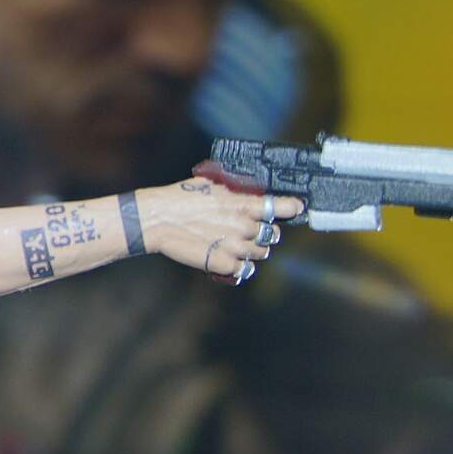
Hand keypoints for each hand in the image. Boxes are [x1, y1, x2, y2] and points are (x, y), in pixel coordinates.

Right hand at [138, 177, 303, 284]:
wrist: (157, 219)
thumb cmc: (181, 197)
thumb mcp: (212, 183)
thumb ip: (237, 188)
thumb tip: (253, 188)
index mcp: (244, 204)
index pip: (283, 207)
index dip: (291, 208)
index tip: (295, 208)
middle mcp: (245, 226)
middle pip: (273, 234)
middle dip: (263, 232)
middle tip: (248, 230)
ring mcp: (236, 247)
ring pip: (261, 254)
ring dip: (251, 249)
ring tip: (233, 244)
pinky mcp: (224, 265)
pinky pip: (244, 270)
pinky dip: (238, 266)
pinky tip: (226, 257)